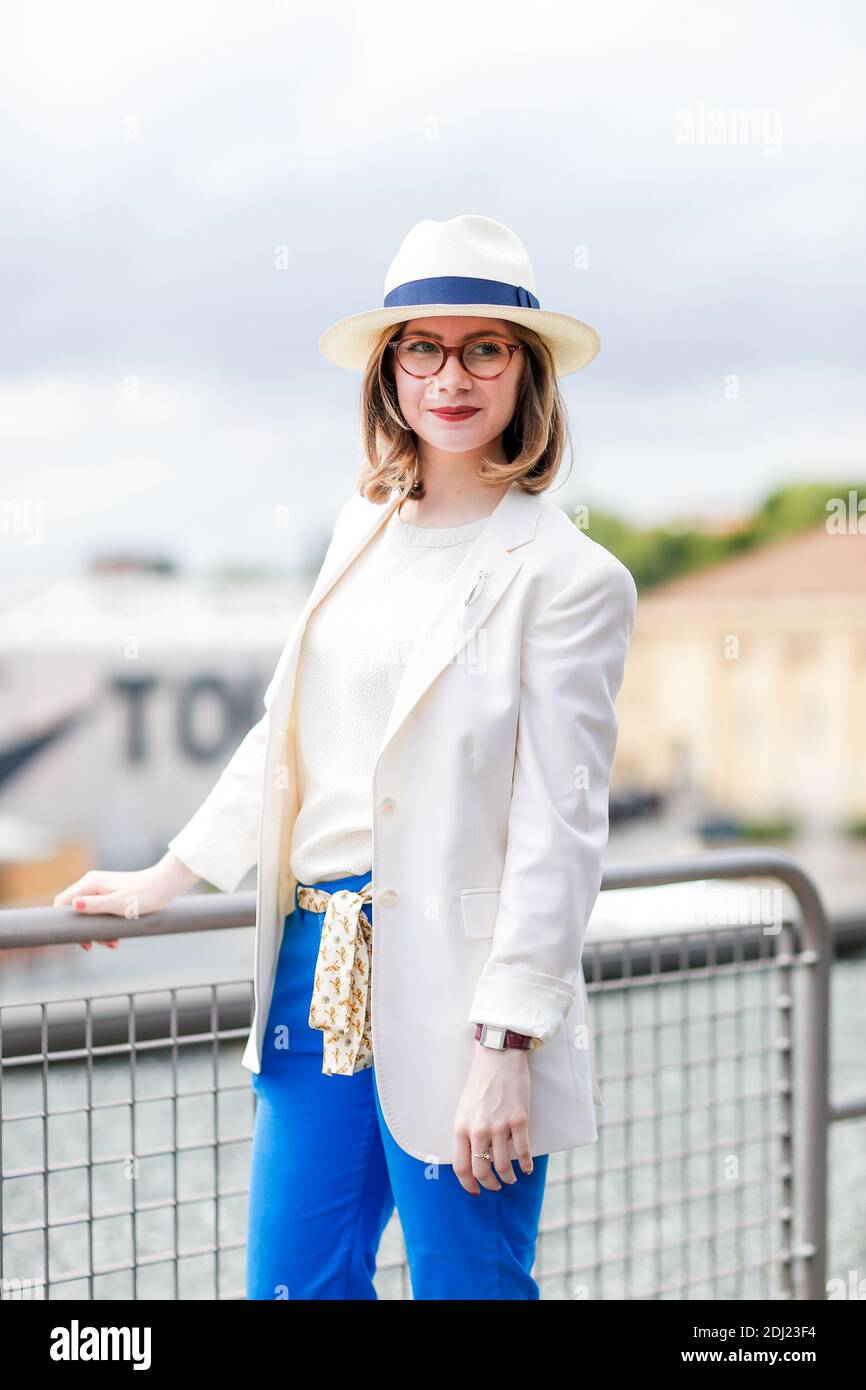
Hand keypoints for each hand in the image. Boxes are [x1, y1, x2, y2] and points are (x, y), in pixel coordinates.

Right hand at [53, 852, 199, 949]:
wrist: (164, 885)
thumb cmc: (143, 895)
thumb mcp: (118, 904)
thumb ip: (94, 906)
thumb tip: (74, 906)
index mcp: (90, 883)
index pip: (62, 902)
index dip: (65, 922)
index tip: (79, 939)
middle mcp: (91, 883)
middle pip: (74, 910)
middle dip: (84, 930)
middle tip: (96, 945)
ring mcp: (100, 888)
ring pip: (87, 914)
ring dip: (96, 931)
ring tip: (113, 943)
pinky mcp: (108, 894)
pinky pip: (98, 912)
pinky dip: (104, 926)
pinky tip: (115, 938)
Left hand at [452, 1043, 533, 1194]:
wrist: (498, 1057)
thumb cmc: (480, 1083)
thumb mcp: (464, 1109)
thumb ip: (466, 1133)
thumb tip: (472, 1159)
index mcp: (461, 1126)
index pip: (461, 1166)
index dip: (468, 1184)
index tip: (475, 1191)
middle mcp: (478, 1129)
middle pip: (482, 1170)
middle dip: (490, 1184)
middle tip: (496, 1186)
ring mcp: (499, 1125)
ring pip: (503, 1165)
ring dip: (508, 1177)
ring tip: (511, 1178)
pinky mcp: (519, 1120)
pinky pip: (523, 1152)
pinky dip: (526, 1165)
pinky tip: (526, 1169)